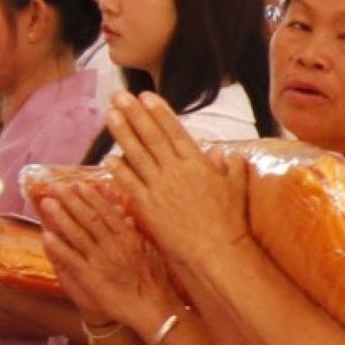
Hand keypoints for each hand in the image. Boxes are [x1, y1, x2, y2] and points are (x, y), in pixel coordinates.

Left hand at [38, 181, 178, 337]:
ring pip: (77, 235)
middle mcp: (113, 245)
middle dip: (71, 202)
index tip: (78, 185)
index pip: (106, 212)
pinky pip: (71, 259)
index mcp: (128, 237)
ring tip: (48, 204)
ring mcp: (100, 261)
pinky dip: (58, 247)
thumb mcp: (150, 250)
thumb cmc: (155, 280)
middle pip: (88, 218)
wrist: (152, 307)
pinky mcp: (90, 278)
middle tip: (55, 187)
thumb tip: (125, 215)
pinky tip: (47, 235)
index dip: (90, 198)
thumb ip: (135, 232)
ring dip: (61, 218)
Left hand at [105, 93, 252, 268]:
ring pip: (136, 154)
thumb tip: (224, 151)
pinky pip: (129, 183)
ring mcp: (159, 188)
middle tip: (119, 95)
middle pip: (151, 136)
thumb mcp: (236, 188)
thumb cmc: (229, 221)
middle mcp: (175, 171)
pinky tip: (108, 157)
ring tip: (110, 115)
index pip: (173, 130)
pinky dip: (118, 169)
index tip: (145, 96)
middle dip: (134, 113)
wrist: (214, 250)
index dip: (158, 112)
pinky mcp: (147, 206)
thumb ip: (231, 166)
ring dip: (122, 133)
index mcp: (197, 163)